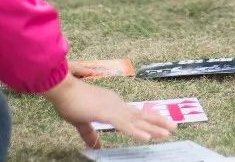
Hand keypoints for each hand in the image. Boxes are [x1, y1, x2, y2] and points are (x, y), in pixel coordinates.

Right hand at [42, 74, 173, 148]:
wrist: (61, 88)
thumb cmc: (69, 101)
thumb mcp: (81, 121)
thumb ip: (89, 133)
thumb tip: (95, 146)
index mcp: (111, 104)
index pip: (132, 115)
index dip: (146, 120)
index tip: (158, 124)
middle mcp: (116, 104)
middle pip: (140, 115)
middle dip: (157, 122)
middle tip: (173, 127)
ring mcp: (112, 108)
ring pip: (136, 120)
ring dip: (153, 127)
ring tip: (168, 132)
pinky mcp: (106, 113)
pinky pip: (124, 124)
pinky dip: (136, 131)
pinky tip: (146, 137)